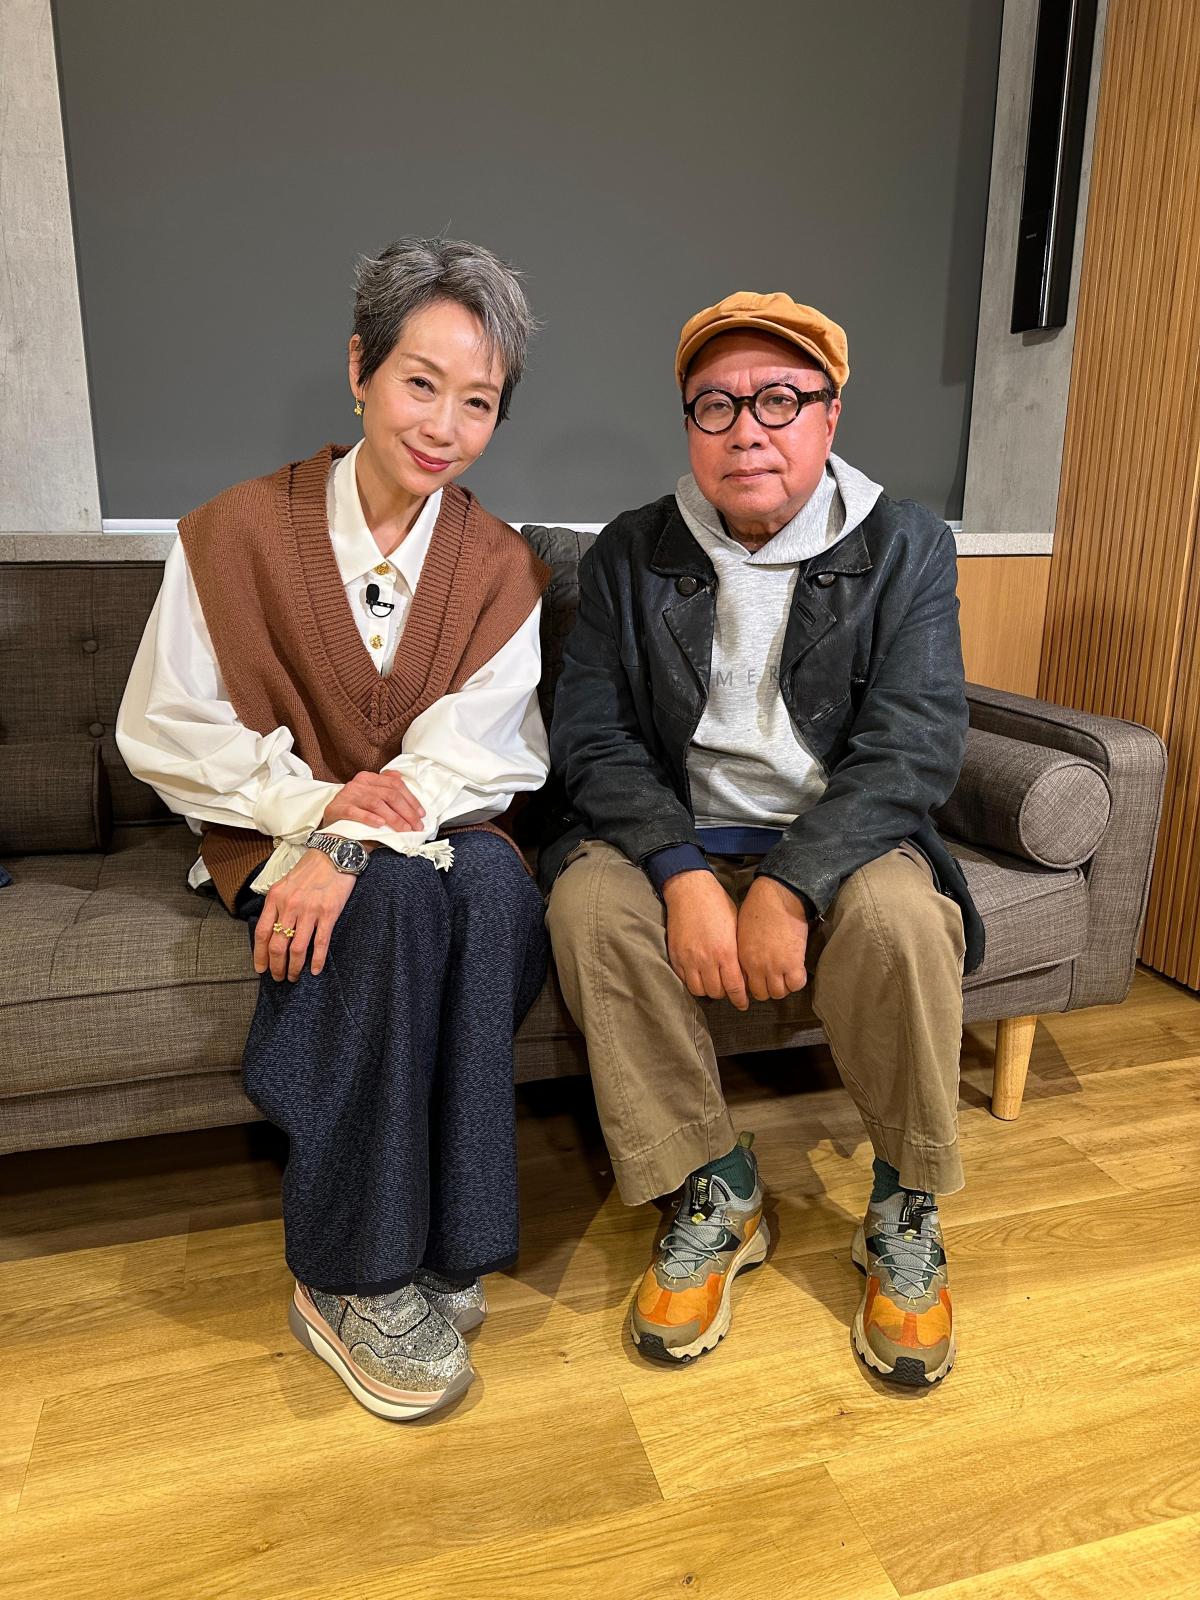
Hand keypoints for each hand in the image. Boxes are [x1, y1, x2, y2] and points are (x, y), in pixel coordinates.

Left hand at [253, 848, 359, 981]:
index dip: (260, 954)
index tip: (260, 968)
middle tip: (278, 977)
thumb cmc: (310, 869)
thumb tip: (271, 929)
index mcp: (275, 898)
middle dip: (276, 966)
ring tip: (293, 977)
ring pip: (296, 948)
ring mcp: (309, 910)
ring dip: (293, 967)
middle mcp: (290, 905)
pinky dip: (316, 960)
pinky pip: (320, 943)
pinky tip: (315, 970)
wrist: (334, 855)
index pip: (262, 932)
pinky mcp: (328, 913)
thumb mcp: (285, 883)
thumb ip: (276, 904)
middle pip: (277, 945)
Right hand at [322, 770, 423, 832]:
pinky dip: (370, 818)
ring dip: (394, 818)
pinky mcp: (338, 809)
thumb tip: (415, 805)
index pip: (395, 784)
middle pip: (389, 794)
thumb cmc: (358, 820)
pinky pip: (356, 812)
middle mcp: (358, 784)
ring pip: (377, 803)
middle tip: (417, 826)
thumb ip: (390, 797)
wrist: (334, 835)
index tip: (421, 814)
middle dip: (407, 811)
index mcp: (369, 778)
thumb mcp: (376, 805)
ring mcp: (347, 796)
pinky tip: (381, 824)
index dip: (411, 799)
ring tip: (405, 829)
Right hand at [662, 870, 749, 1009]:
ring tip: (712, 983)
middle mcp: (707, 959)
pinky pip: (683, 979)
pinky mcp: (675, 955)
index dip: (740, 999)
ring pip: (698, 990)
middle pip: (716, 992)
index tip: (743, 1004)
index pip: (734, 988)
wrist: (690, 890)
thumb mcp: (736, 927)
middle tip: (728, 989)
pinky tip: (699, 975)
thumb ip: (737, 952)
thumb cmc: (717, 904)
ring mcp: (688, 959)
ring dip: (707, 990)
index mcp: (726, 952)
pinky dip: (692, 981)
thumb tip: (744, 972)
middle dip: (724, 994)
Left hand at [737, 877, 809, 1001]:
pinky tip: (797, 971)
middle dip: (768, 988)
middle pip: (762, 993)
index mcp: (742, 958)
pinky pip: (796, 985)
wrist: (778, 897)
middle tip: (775, 978)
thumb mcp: (741, 933)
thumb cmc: (758, 908)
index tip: (760, 978)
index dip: (754, 983)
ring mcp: (775, 967)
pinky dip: (797, 981)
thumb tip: (748, 962)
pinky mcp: (793, 963)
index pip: (745, 985)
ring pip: (779, 993)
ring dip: (783, 986)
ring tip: (786, 975)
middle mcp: (757, 967)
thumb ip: (744, 951)